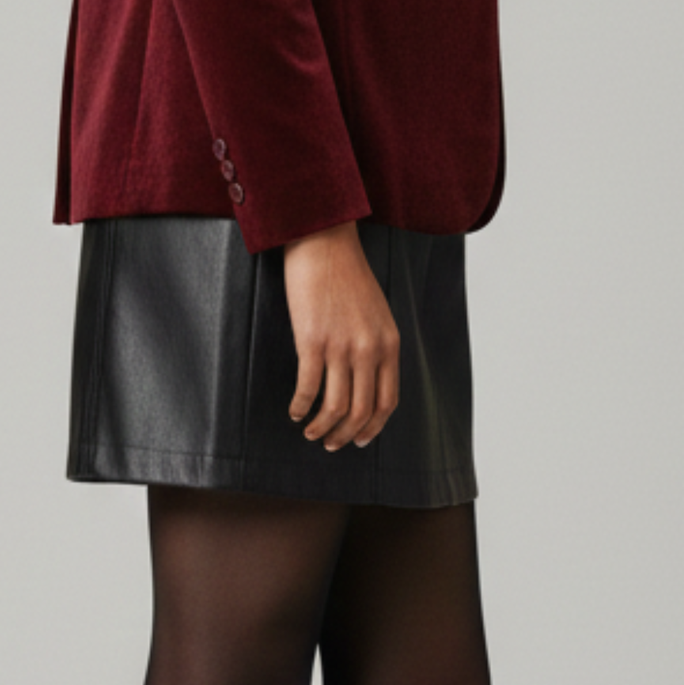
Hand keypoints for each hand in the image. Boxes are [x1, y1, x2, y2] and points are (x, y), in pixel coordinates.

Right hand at [282, 221, 400, 450]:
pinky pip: (308, 389)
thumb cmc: (346, 273)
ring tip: (311, 433)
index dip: (372, 427)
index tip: (360, 439)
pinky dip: (300, 408)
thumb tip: (364, 380)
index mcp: (389, 343)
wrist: (324, 241)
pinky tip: (294, 411)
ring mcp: (341, 347)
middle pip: (361, 411)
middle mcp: (369, 349)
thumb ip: (375, 345)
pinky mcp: (312, 341)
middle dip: (345, 435)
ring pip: (335, 408)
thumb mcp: (376, 312)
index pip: (387, 401)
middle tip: (330, 443)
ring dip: (322, 428)